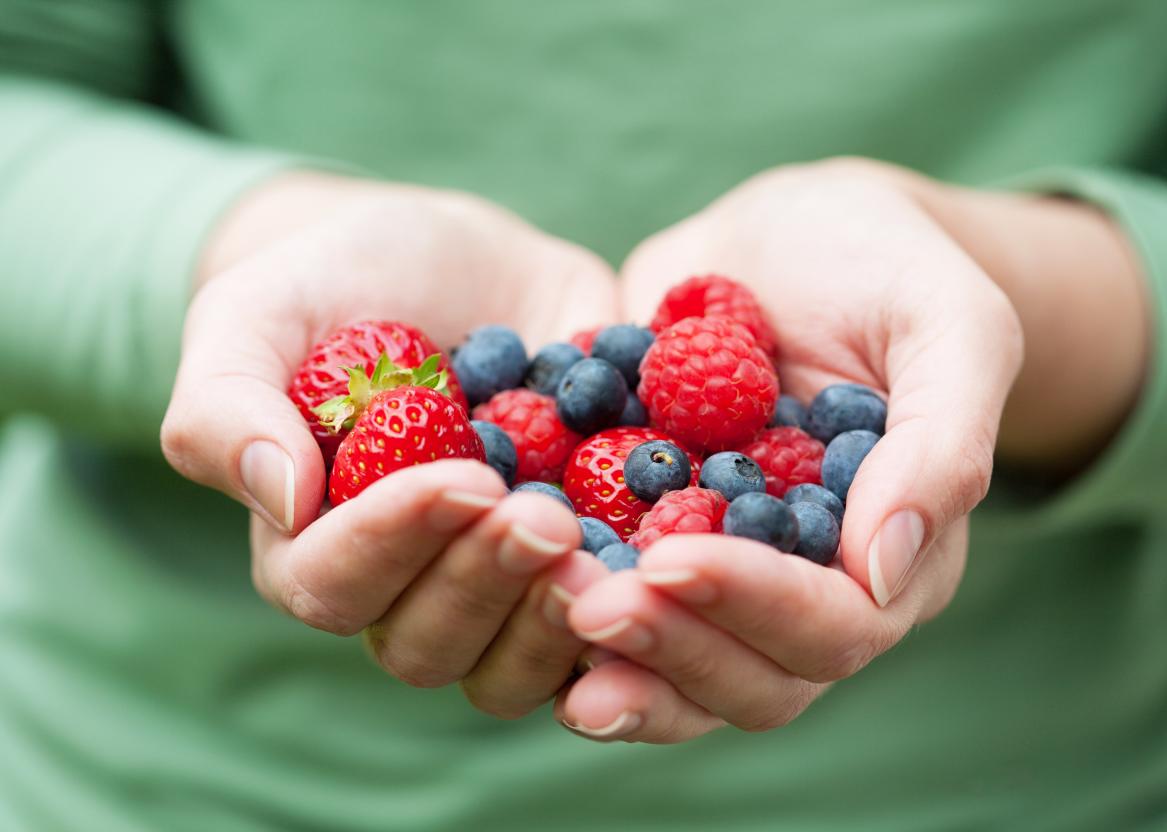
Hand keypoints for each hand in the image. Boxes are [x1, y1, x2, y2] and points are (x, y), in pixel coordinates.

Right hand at [161, 173, 616, 717]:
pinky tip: (679, 550)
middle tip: (546, 514)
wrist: (457, 260)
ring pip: (520, 660)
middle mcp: (409, 584)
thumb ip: (229, 403)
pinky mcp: (583, 556)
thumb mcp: (259, 310)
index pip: (334, 585)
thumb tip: (281, 497)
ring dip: (560, 618)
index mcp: (315, 543)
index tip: (462, 478)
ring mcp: (501, 581)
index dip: (396, 544)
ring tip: (601, 543)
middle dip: (490, 582)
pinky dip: (641, 598)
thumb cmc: (340, 281)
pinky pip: (611, 615)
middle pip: (434, 641)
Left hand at [556, 159, 1028, 741]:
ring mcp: (722, 572)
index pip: (835, 626)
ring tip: (535, 607)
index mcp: (893, 556)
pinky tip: (497, 583)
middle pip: (751, 678)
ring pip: (674, 669)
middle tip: (584, 604)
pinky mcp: (646, 540)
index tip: (673, 558)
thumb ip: (941, 442)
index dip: (756, 606)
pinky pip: (606, 604)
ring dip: (608, 658)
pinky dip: (553, 609)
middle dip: (670, 648)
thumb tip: (886, 573)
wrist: (788, 238)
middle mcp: (806, 588)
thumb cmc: (887, 267)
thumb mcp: (948, 324)